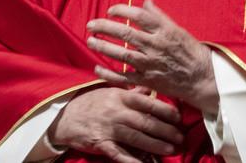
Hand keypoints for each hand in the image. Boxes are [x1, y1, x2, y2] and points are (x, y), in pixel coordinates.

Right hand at [48, 86, 183, 162]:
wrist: (65, 118)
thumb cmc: (90, 103)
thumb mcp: (109, 92)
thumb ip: (131, 92)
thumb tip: (150, 90)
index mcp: (119, 96)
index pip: (147, 103)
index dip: (165, 110)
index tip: (178, 117)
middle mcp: (116, 112)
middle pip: (145, 122)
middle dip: (165, 130)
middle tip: (180, 137)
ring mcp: (109, 129)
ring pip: (136, 138)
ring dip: (155, 145)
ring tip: (170, 150)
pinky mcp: (102, 144)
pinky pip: (120, 154)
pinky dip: (133, 161)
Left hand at [86, 0, 218, 115]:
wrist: (202, 78)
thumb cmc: (190, 51)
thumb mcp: (177, 29)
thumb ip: (159, 16)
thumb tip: (146, 1)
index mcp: (164, 30)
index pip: (139, 16)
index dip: (122, 11)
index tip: (110, 10)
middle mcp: (156, 46)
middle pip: (126, 34)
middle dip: (105, 28)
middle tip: (90, 24)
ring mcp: (151, 64)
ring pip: (123, 55)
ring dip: (104, 47)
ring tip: (90, 41)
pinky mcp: (148, 80)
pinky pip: (125, 77)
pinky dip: (110, 73)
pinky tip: (97, 68)